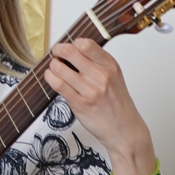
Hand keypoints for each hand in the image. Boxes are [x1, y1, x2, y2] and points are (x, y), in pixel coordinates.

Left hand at [44, 38, 156, 174]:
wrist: (125, 130)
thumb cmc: (118, 104)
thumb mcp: (114, 77)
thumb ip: (97, 63)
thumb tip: (74, 50)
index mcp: (111, 66)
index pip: (86, 44)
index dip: (72, 43)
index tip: (68, 47)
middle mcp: (101, 76)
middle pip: (70, 52)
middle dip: (58, 51)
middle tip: (56, 54)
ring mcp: (90, 90)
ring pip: (60, 68)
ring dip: (52, 66)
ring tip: (54, 69)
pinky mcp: (80, 104)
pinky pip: (58, 85)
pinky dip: (50, 78)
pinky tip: (51, 78)